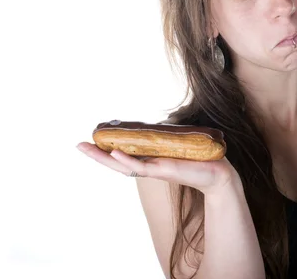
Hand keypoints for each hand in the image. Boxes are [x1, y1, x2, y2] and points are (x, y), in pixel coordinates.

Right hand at [76, 142, 238, 195]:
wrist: (218, 171)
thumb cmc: (199, 158)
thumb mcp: (178, 145)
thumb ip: (166, 138)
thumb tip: (158, 124)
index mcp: (150, 160)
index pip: (123, 155)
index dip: (105, 150)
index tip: (89, 141)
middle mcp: (149, 166)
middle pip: (117, 162)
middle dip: (96, 155)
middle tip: (78, 144)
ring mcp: (154, 169)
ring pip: (124, 165)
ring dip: (105, 158)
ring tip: (88, 148)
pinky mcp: (163, 170)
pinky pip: (141, 166)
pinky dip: (127, 160)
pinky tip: (115, 153)